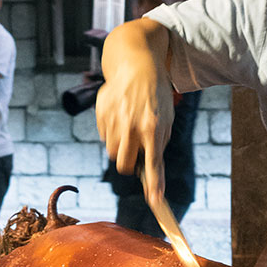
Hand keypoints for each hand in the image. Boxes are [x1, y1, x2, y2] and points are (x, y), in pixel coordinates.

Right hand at [96, 20, 173, 201]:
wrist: (137, 65)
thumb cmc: (156, 96)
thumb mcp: (165, 119)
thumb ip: (158, 144)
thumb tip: (150, 172)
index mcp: (152, 128)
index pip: (153, 164)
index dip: (154, 185)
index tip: (156, 202)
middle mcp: (132, 126)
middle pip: (124, 165)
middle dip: (128, 165)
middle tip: (134, 154)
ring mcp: (114, 120)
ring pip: (112, 152)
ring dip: (120, 148)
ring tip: (129, 129)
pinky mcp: (100, 113)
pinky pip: (104, 136)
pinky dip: (111, 132)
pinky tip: (120, 116)